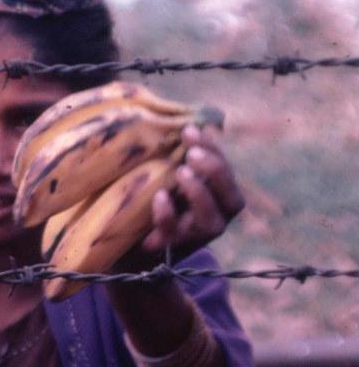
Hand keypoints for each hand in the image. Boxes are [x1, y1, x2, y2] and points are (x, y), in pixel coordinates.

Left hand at [140, 123, 245, 256]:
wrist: (135, 239)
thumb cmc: (161, 198)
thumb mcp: (174, 174)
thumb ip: (182, 155)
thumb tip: (181, 119)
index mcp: (222, 195)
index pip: (226, 170)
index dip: (213, 149)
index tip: (191, 130)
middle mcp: (219, 217)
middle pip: (232, 196)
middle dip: (214, 171)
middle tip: (191, 154)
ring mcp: (198, 235)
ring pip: (210, 218)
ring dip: (197, 192)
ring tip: (181, 172)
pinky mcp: (174, 247)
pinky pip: (174, 232)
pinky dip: (167, 214)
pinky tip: (159, 196)